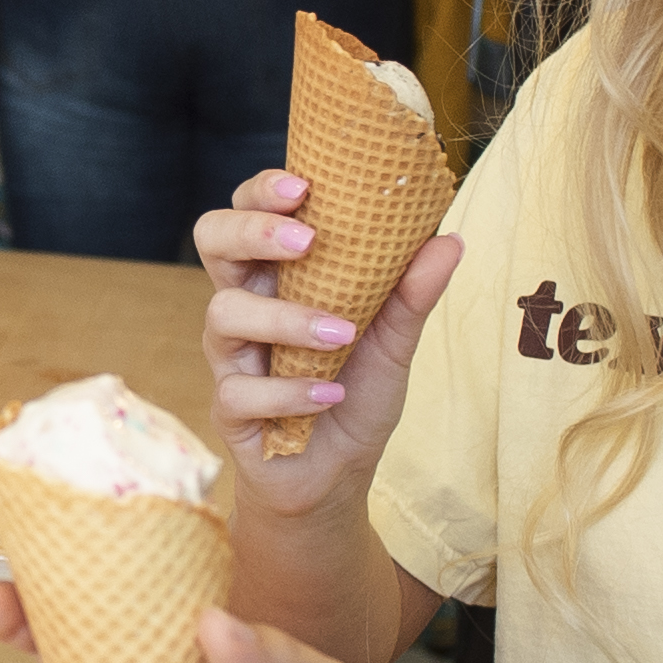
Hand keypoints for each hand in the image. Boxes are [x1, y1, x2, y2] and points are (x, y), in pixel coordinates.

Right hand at [202, 177, 459, 511]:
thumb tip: (450, 240)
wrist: (337, 477)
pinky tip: (331, 394)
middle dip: (252, 230)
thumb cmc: (356, 395)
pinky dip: (289, 391)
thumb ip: (413, 293)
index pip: (249, 211)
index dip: (263, 191)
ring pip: (223, 313)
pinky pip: (238, 390)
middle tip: (307, 240)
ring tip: (342, 335)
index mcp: (278, 275)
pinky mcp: (230, 409)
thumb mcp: (394, 342)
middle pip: (212, 239)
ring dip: (285, 319)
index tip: (305, 186)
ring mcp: (232, 356)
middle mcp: (246, 304)